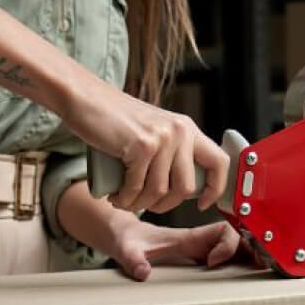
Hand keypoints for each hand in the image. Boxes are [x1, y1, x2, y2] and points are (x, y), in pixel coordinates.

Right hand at [58, 77, 229, 215]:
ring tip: (124, 200)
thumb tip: (185, 189)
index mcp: (187, 128)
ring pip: (159, 191)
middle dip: (165, 206)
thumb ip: (171, 151)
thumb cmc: (115, 119)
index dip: (215, 189)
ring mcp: (162, 138)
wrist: (86, 99)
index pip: (219, 162)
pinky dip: (125, 199)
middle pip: (186, 187)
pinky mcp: (141, 146)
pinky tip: (116, 196)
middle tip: (145, 205)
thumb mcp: (154, 131)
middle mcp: (180, 131)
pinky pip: (137, 187)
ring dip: (139, 205)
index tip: (202, 203)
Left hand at [108, 217, 241, 282]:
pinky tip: (243, 274)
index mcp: (188, 236)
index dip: (226, 246)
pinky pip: (226, 256)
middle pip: (237, 238)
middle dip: (249, 250)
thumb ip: (133, 259)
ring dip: (248, 256)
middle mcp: (199, 240)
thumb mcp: (126, 249)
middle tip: (252, 268)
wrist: (122, 234)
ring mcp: (201, 248)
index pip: (222, 230)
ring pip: (236, 246)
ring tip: (256, 271)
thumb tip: (143, 273)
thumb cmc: (127, 238)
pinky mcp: (198, 256)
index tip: (212, 263)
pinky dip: (239, 262)